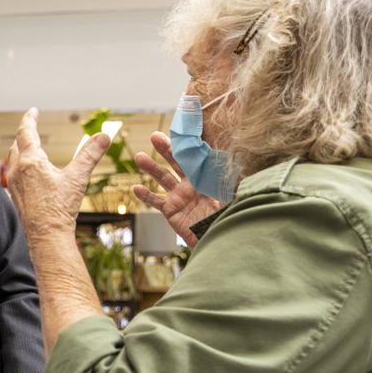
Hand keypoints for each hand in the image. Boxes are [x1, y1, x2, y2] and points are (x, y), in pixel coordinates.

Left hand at [3, 108, 110, 238]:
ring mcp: (14, 184)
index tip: (33, 111)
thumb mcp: (77, 178)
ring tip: (30, 146)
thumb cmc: (59, 209)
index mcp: (31, 161)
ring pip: (13, 159)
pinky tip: (29, 172)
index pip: (26, 132)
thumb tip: (104, 136)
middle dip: (25, 133)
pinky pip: (14, 174)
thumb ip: (90, 155)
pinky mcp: (15, 195)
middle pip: (17, 144)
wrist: (46, 236)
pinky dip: (21, 166)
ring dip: (21, 149)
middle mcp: (18, 170)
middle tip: (31, 126)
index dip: (29, 119)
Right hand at [131, 132, 221, 247]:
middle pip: (176, 162)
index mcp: (208, 177)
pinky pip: (156, 201)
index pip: (195, 157)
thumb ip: (228, 179)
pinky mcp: (171, 210)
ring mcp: (180, 196)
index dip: (186, 145)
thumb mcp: (231, 195)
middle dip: (165, 149)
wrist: (221, 240)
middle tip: (154, 136)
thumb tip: (236, 159)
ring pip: (162, 178)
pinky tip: (136, 188)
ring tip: (139, 157)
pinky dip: (146, 195)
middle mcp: (192, 184)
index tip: (178, 132)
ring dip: (151, 167)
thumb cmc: (230, 217)